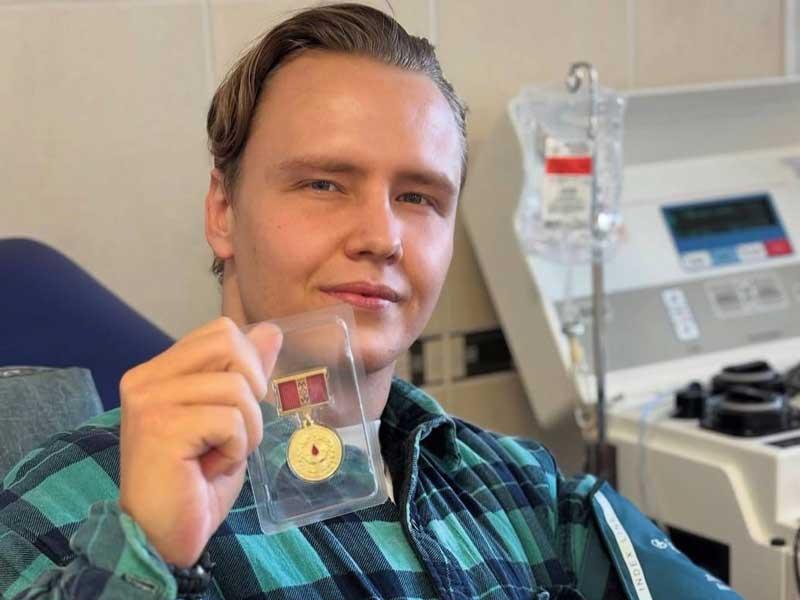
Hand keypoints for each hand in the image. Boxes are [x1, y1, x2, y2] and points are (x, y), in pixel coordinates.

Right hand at [118, 317, 281, 566]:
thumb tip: (271, 331)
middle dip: (251, 388)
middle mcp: (146, 379)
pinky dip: (235, 448)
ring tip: (219, 456)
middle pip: (229, 343)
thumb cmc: (194, 483)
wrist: (161, 537)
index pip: (220, 332)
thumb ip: (245, 375)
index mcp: (158, 372)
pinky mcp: (161, 427)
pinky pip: (230, 419)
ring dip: (246, 430)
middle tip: (233, 430)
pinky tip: (208, 469)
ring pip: (236, 387)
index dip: (247, 366)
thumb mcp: (230, 420)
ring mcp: (150, 401)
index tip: (235, 410)